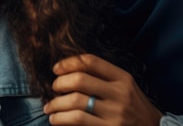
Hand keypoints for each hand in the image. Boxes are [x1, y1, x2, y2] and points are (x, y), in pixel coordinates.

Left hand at [43, 54, 161, 125]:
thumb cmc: (132, 106)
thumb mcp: (124, 85)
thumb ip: (102, 76)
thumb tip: (67, 70)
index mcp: (122, 77)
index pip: (90, 61)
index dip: (68, 62)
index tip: (56, 69)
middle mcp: (119, 93)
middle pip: (80, 80)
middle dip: (60, 83)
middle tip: (53, 88)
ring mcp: (115, 113)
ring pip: (76, 102)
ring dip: (56, 104)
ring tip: (49, 107)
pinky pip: (78, 120)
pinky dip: (61, 119)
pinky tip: (55, 119)